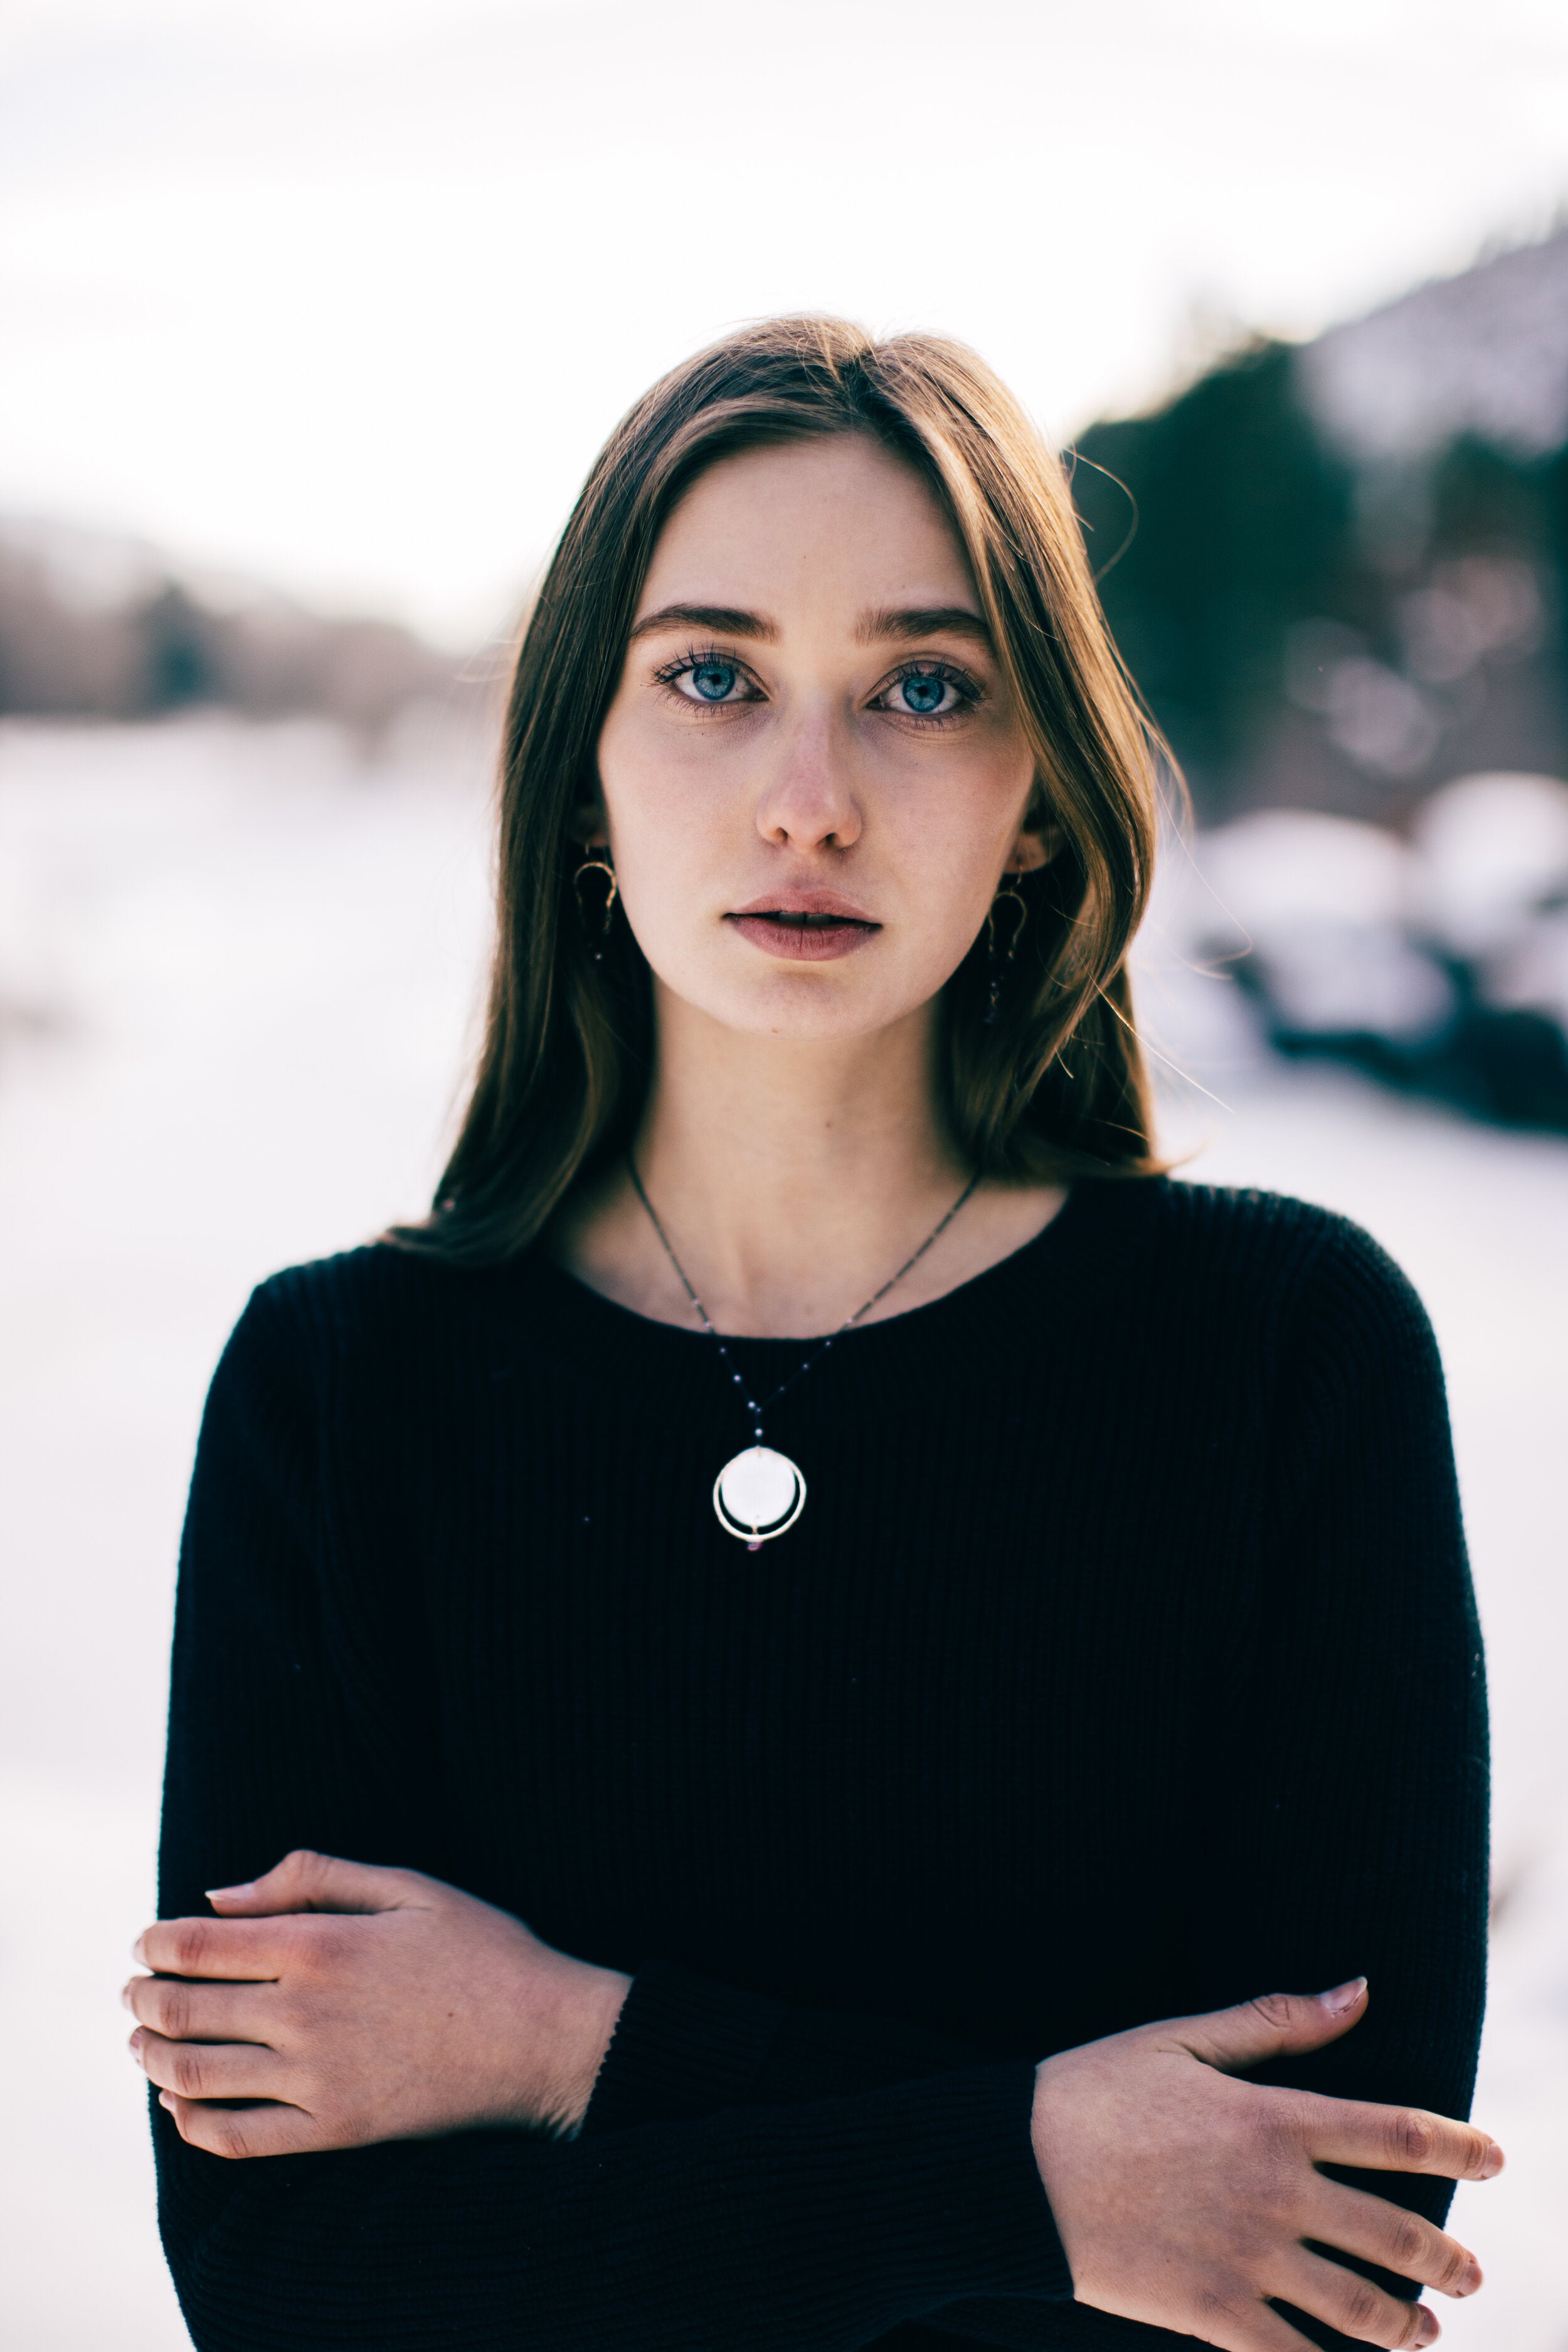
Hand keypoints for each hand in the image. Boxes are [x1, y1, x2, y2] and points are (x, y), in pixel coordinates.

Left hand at [125, 1849, 629, 2160]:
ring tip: (142, 2043)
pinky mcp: (335, 2130)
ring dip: (152, 2058)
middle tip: (132, 1991)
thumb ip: (310, 1877)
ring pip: (196, 2076)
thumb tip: (219, 1896)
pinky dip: (191, 2123)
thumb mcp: (407, 1885)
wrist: (544, 2037)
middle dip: (143, 1998)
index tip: (144, 1943)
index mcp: (320, 1944)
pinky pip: (237, 2138)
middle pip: (184, 2011)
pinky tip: (179, 2105)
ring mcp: (317, 2079)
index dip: (155, 1944)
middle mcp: (305, 2013)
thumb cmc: (482, 1951)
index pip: (198, 1946)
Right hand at [1031, 1980, 1502, 2351]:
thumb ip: (1277, 2021)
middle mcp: (1278, 2192)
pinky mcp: (1213, 2313)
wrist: (1016, 2167)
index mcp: (1275, 2118)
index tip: (1497, 2157)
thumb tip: (1359, 1990)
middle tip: (1468, 2273)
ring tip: (1425, 2333)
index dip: (1462, 2145)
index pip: (1400, 2134)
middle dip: (1448, 2260)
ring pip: (1362, 2309)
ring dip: (1408, 2326)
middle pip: (1398, 2232)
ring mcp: (1249, 2258)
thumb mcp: (1183, 2038)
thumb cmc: (1095, 2090)